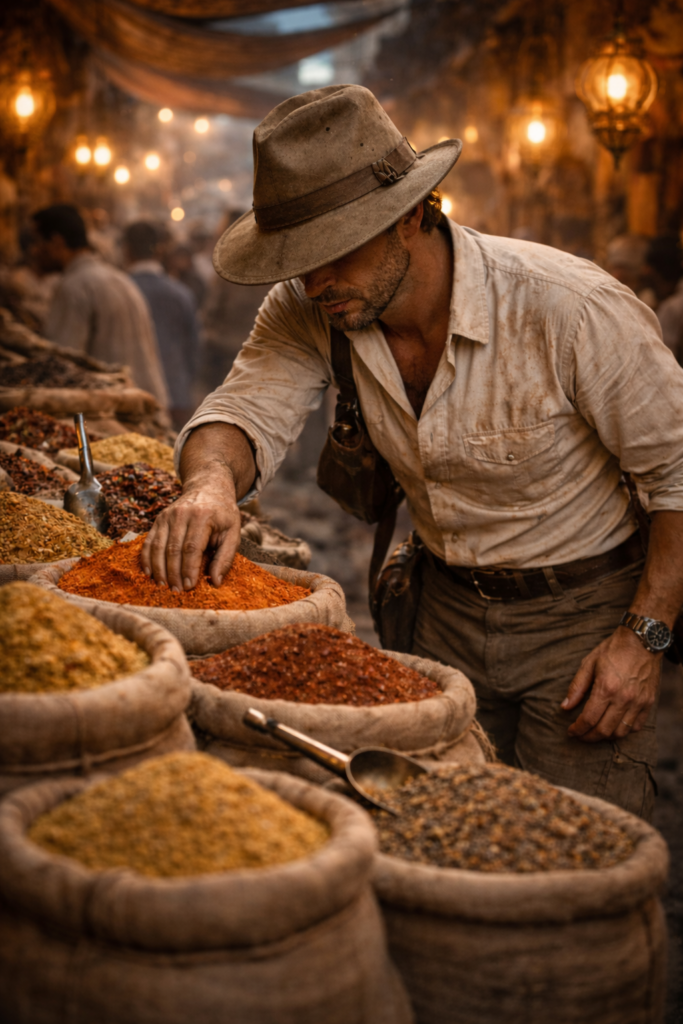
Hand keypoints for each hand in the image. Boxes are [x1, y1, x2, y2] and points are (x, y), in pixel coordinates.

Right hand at [141, 472, 240, 591]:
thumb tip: (215, 582)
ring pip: (158, 546)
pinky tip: (150, 573)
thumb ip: (226, 557)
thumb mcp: (233, 533)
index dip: (189, 569)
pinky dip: (147, 558)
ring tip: (163, 586)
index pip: (192, 547)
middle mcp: (182, 514)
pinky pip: (149, 541)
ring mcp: (168, 515)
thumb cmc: (223, 514)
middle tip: (177, 591)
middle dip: (173, 573)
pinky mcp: (159, 519)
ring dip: (159, 569)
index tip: (189, 586)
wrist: (208, 488)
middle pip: (173, 549)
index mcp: (203, 516)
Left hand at [561, 627, 660, 741]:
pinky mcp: (648, 702)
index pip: (589, 719)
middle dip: (589, 737)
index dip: (578, 729)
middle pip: (604, 730)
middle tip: (581, 736)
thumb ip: (577, 687)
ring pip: (621, 732)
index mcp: (606, 688)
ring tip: (596, 732)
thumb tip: (565, 707)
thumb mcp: (589, 663)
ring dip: (606, 736)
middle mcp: (624, 698)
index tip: (571, 732)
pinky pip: (637, 726)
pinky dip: (624, 730)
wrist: (642, 641)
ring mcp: (638, 702)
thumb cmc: (613, 650)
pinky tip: (614, 725)